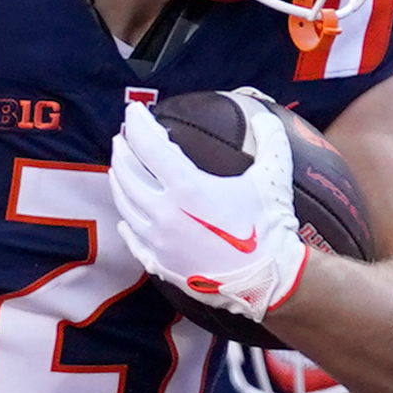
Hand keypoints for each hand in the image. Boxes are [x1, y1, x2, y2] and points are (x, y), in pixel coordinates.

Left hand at [107, 94, 308, 322]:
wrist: (267, 281)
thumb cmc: (268, 227)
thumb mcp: (273, 177)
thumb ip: (270, 140)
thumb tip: (264, 117)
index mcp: (186, 187)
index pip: (149, 145)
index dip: (137, 124)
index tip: (133, 111)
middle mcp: (163, 212)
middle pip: (127, 173)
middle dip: (123, 150)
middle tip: (123, 136)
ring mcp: (156, 240)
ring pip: (124, 203)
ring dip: (119, 180)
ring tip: (120, 167)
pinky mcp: (158, 262)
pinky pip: (132, 238)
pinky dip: (126, 221)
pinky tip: (125, 217)